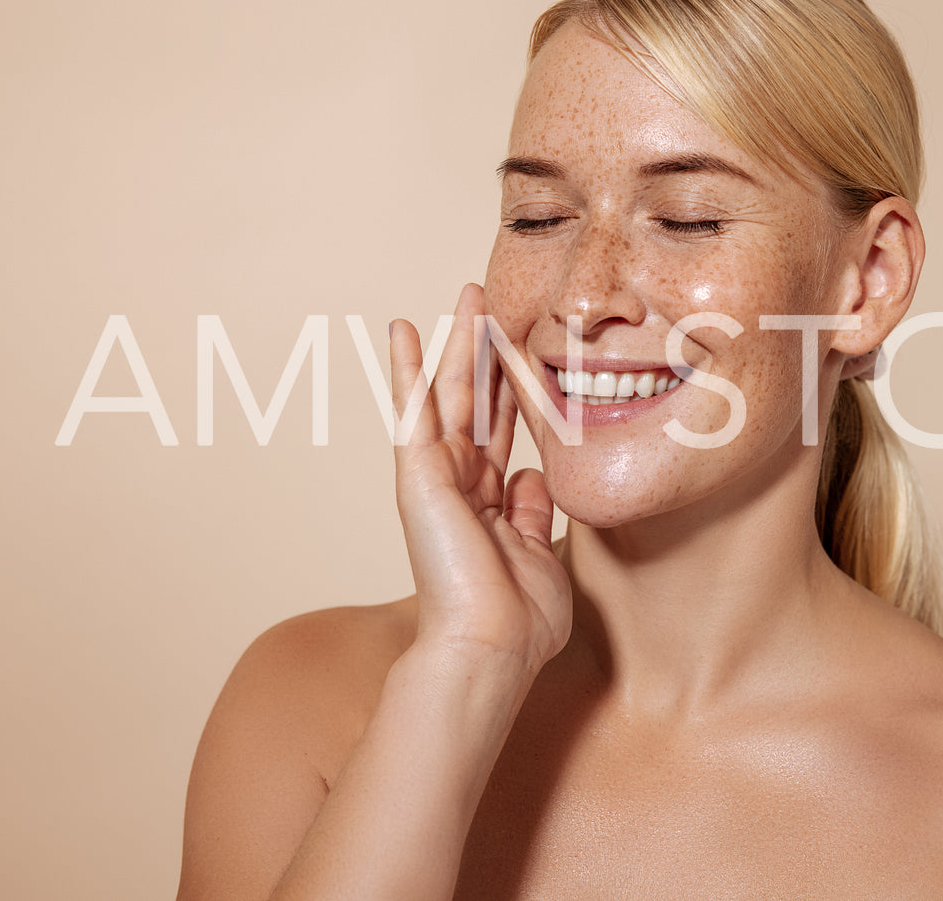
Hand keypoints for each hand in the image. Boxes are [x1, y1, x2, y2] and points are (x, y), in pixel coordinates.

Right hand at [389, 283, 572, 672]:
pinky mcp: (417, 474)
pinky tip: (403, 330)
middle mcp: (460, 485)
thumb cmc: (518, 620)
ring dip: (457, 343)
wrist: (490, 647)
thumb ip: (532, 512)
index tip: (521, 352)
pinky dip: (406, 367)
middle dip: (483, 351)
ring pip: (448, 394)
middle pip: (474, 402)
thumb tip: (530, 476)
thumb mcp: (539, 553)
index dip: (510, 389)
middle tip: (489, 302)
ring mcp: (436, 477)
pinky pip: (411, 409)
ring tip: (467, 296)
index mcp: (489, 504)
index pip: (501, 431)